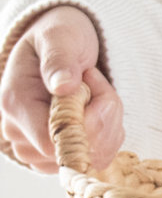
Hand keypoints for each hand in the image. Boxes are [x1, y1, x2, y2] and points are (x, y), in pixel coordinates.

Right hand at [0, 4, 123, 173]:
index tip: (93, 83)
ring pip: (90, 158)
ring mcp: (37, 148)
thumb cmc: (60, 39)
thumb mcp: (60, 37)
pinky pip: (95, 159)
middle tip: (98, 83)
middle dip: (103, 119)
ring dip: (109, 127)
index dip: (87, 122)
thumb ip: (59, 60)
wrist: (62, 47)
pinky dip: (109, 136)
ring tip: (98, 94)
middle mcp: (20, 132)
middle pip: (74, 152)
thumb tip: (63, 85)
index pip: (52, 140)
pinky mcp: (57, 155)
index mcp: (15, 103)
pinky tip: (101, 111)